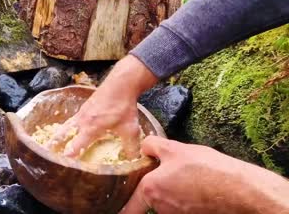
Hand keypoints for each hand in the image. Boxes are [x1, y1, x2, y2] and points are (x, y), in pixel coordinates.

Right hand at [46, 55, 157, 158]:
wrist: (121, 83)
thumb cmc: (123, 106)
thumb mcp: (130, 128)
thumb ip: (131, 146)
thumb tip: (134, 160)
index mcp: (91, 128)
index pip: (75, 145)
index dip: (68, 156)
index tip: (62, 164)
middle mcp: (82, 121)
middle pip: (63, 134)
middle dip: (54, 144)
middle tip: (46, 153)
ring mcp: (81, 113)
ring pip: (65, 126)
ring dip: (58, 135)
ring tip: (51, 144)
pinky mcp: (84, 107)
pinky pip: (71, 120)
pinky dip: (66, 127)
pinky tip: (68, 130)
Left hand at [121, 136, 288, 213]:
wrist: (239, 189)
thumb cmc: (207, 168)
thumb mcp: (175, 148)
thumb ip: (152, 146)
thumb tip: (144, 146)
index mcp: (150, 189)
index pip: (129, 208)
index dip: (121, 209)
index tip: (116, 209)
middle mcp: (160, 207)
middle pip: (149, 200)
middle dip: (155, 190)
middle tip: (171, 175)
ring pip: (166, 204)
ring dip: (172, 193)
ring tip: (189, 179)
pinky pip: (181, 208)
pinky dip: (185, 199)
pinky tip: (199, 187)